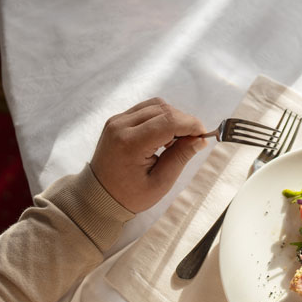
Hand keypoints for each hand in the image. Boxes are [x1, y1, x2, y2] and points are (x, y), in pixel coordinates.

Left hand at [89, 98, 207, 212]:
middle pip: (163, 109)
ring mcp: (117, 120)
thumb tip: (200, 139)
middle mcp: (121, 126)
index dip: (191, 125)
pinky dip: (161, 118)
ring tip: (176, 141)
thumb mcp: (160, 182)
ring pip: (156, 105)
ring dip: (173, 118)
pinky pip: (146, 109)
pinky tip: (163, 137)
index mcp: (130, 144)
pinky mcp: (117, 120)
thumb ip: (180, 157)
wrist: (98, 195)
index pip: (169, 121)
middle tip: (193, 141)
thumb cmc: (129, 195)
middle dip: (184, 121)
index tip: (204, 135)